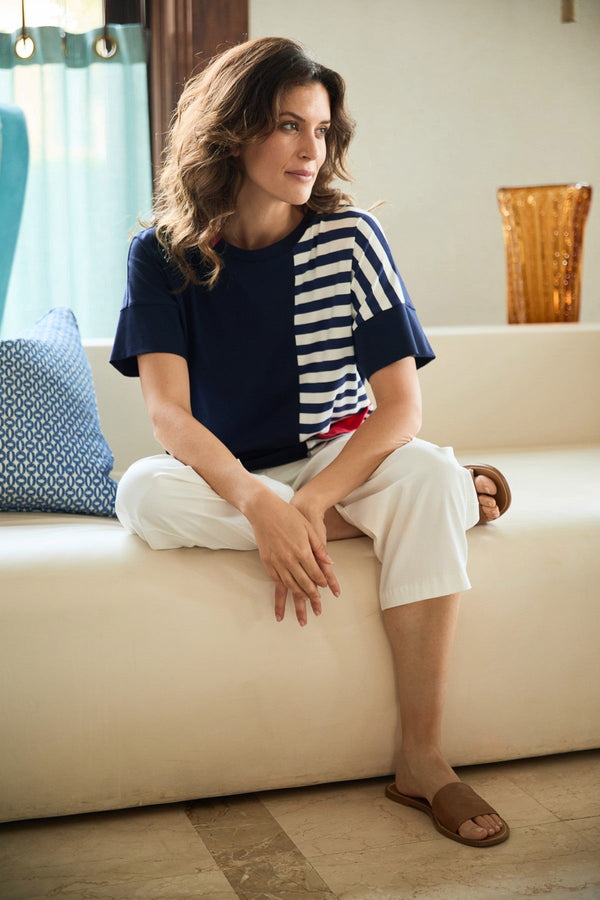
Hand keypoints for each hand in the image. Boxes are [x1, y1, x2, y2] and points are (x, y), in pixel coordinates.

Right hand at [245, 489, 338, 625]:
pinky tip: (287, 593)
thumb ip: (319, 548)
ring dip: (298, 596)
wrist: (264, 511)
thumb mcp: (308, 529)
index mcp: (302, 551)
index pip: (315, 573)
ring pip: (290, 585)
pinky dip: (283, 588)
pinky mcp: (267, 561)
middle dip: (312, 595)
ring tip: (304, 605)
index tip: (325, 588)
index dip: (321, 582)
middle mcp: (289, 560)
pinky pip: (276, 579)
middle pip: (303, 583)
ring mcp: (277, 562)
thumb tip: (329, 562)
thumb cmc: (288, 516)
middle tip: (317, 605)